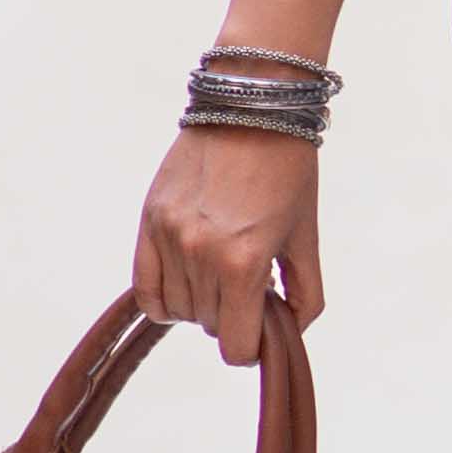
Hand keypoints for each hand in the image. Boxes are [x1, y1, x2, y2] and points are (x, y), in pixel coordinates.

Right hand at [135, 129, 325, 366]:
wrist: (251, 106)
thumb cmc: (288, 168)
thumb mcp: (306, 234)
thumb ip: (306, 293)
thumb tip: (290, 331)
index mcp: (244, 262)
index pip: (234, 346)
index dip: (251, 346)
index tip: (261, 329)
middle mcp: (200, 254)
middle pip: (208, 326)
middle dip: (232, 315)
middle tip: (251, 284)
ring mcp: (169, 236)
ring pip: (178, 310)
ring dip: (201, 303)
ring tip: (222, 271)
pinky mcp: (149, 219)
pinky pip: (145, 288)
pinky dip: (163, 299)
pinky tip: (186, 284)